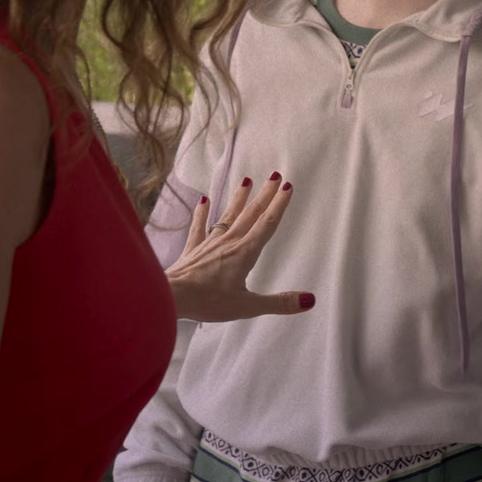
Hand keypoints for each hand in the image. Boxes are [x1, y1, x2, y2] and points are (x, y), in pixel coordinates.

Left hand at [166, 173, 314, 322]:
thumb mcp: (248, 306)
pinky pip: (199, 227)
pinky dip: (202, 213)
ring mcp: (209, 243)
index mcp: (245, 253)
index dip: (279, 205)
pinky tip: (203, 200)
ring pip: (228, 216)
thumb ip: (279, 303)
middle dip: (264, 195)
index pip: (267, 224)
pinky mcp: (193, 250)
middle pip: (251, 214)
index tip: (287, 186)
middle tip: (274, 175)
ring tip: (246, 182)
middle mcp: (229, 242)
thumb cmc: (209, 302)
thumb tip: (309, 300)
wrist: (172, 296)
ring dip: (238, 199)